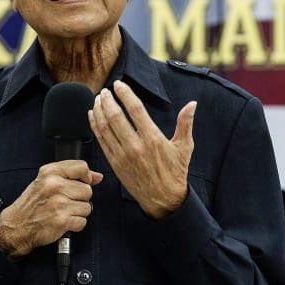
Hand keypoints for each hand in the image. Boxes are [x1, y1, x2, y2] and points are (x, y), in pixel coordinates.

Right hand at [0, 160, 102, 257]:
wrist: (17, 226)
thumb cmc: (32, 204)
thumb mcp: (45, 181)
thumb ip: (71, 175)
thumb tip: (97, 177)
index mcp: (50, 172)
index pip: (82, 167)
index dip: (85, 177)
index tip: (80, 183)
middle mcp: (54, 186)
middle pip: (88, 190)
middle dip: (79, 198)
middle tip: (64, 202)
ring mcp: (59, 203)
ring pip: (87, 207)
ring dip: (77, 213)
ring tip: (62, 212)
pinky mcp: (62, 220)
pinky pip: (82, 221)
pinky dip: (74, 225)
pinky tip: (62, 221)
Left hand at [88, 79, 195, 219]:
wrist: (163, 199)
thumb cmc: (175, 172)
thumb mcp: (185, 147)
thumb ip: (186, 123)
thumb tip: (192, 104)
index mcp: (153, 139)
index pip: (135, 109)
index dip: (125, 94)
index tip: (119, 84)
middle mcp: (136, 146)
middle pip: (115, 116)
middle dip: (107, 100)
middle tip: (104, 91)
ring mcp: (123, 155)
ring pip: (105, 128)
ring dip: (99, 111)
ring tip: (97, 100)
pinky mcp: (115, 164)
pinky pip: (101, 141)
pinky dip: (95, 126)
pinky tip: (92, 116)